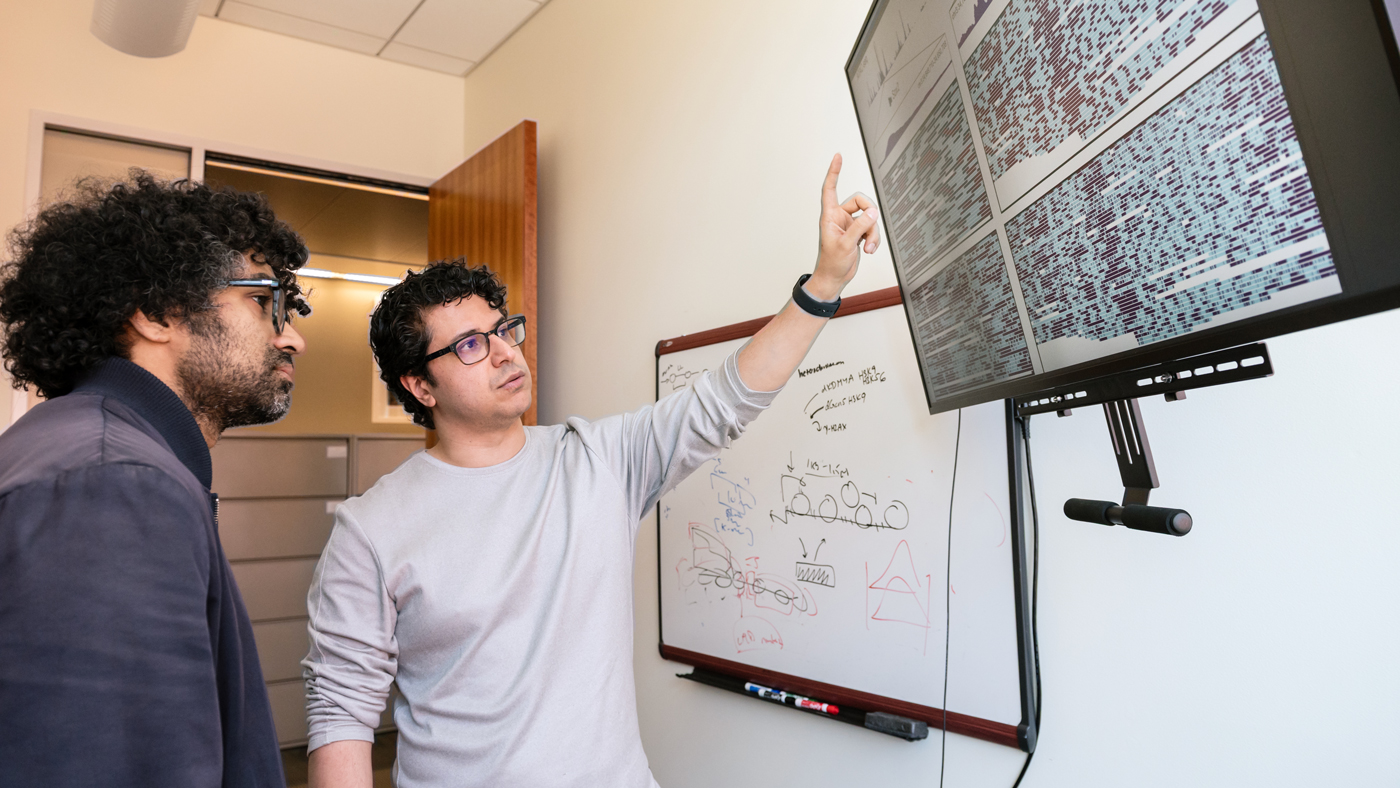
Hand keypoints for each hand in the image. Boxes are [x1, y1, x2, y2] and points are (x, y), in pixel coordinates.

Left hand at [808, 153, 880, 300]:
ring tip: (868, 247)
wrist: (834, 279)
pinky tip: (869, 249)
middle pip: (860, 202)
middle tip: (871, 227)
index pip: (830, 188)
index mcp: (830, 216)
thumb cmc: (831, 263)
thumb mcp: (846, 244)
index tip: (838, 156)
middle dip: (870, 216)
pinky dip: (873, 239)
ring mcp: (849, 225)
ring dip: (872, 233)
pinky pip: (871, 228)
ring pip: (869, 218)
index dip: (834, 172)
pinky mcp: (858, 233)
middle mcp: (839, 217)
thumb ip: (860, 226)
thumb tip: (873, 211)